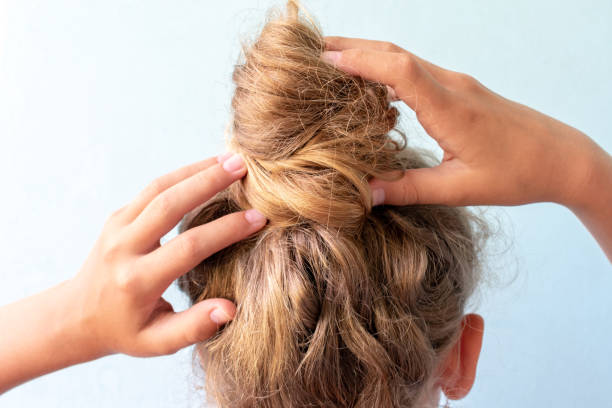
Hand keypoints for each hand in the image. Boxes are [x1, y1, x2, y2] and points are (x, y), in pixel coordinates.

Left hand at [69, 153, 266, 356]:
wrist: (77, 315)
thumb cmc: (126, 331)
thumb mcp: (157, 342)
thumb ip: (194, 328)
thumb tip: (231, 308)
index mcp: (137, 281)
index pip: (189, 247)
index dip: (226, 230)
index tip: (258, 218)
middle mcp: (124, 248)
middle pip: (170, 204)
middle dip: (209, 182)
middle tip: (243, 166)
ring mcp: (117, 227)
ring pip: (159, 187)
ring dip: (196, 170)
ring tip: (230, 159)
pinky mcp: (118, 215)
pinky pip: (152, 188)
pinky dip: (181, 174)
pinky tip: (207, 168)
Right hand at [322, 37, 602, 208]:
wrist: (562, 157)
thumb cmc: (517, 173)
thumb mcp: (460, 189)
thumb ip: (409, 189)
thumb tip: (365, 194)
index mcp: (451, 108)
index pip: (398, 68)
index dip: (359, 60)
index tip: (324, 61)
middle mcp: (452, 86)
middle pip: (395, 52)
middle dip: (353, 48)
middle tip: (314, 53)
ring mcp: (457, 84)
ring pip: (404, 58)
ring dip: (368, 55)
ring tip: (333, 63)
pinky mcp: (460, 90)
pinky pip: (416, 70)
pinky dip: (387, 69)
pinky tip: (371, 84)